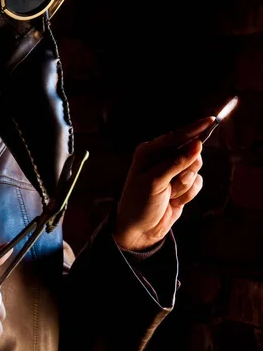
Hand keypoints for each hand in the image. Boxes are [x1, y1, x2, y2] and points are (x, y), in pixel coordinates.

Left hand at [114, 116, 215, 250]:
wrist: (139, 230)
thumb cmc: (139, 203)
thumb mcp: (155, 182)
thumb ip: (176, 163)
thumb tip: (197, 144)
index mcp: (150, 151)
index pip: (176, 136)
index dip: (194, 128)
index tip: (210, 121)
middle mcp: (162, 158)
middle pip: (191, 152)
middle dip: (186, 169)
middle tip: (173, 182)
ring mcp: (174, 171)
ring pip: (196, 168)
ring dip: (184, 185)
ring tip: (169, 194)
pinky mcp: (183, 185)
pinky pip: (198, 183)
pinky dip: (188, 194)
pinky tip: (173, 201)